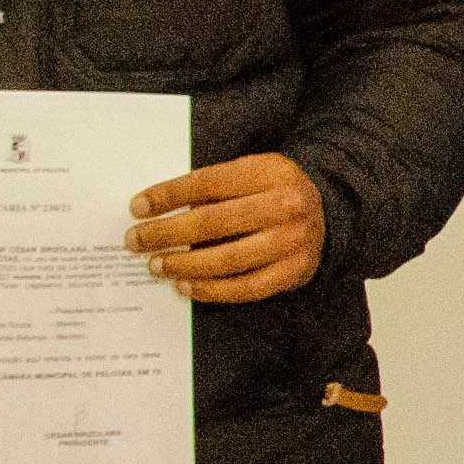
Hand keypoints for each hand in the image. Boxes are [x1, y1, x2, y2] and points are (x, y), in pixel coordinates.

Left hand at [126, 154, 322, 300]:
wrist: (327, 211)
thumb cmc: (273, 191)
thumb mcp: (251, 172)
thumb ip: (214, 187)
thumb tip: (158, 210)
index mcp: (270, 173)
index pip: (208, 184)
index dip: (168, 196)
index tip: (137, 207)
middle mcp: (285, 206)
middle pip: (213, 222)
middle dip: (166, 233)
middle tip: (135, 241)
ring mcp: (292, 242)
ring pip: (228, 259)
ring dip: (184, 265)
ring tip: (156, 265)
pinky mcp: (294, 272)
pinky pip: (246, 288)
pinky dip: (211, 290)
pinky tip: (185, 286)